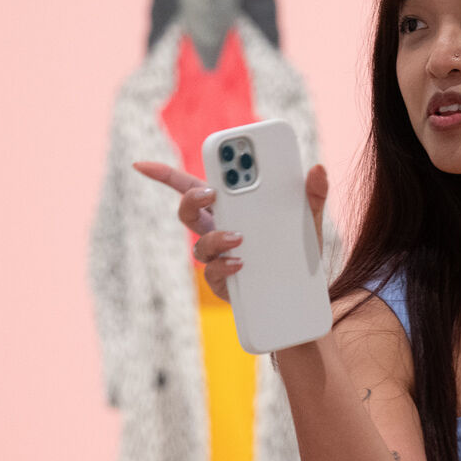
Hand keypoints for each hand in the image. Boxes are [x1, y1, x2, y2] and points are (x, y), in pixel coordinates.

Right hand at [134, 160, 328, 301]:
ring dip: (216, 237)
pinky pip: (215, 273)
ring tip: (239, 236)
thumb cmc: (298, 250)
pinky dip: (226, 265)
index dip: (163, 176)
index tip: (142, 166)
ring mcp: (218, 258)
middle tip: (212, 193)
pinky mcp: (224, 283)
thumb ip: (312, 194)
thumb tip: (318, 169)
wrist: (304, 294)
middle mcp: (216, 231)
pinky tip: (241, 262)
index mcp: (230, 209)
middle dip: (193, 199)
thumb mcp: (310, 220)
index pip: (192, 187)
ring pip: (200, 244)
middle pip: (188, 212)